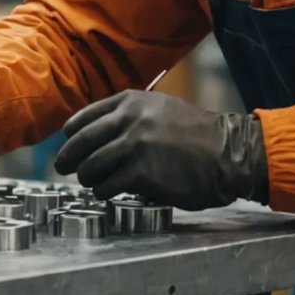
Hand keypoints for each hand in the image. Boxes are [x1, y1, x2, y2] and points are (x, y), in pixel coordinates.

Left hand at [54, 91, 267, 209]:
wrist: (229, 153)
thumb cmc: (197, 135)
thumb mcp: (160, 110)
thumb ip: (129, 117)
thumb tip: (97, 135)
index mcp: (130, 102)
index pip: (82, 118)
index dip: (71, 136)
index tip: (68, 144)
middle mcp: (129, 120)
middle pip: (79, 143)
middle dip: (68, 159)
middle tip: (65, 168)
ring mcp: (134, 147)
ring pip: (90, 167)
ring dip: (88, 178)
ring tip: (96, 183)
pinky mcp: (142, 173)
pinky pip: (107, 186)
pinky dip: (105, 192)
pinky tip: (112, 192)